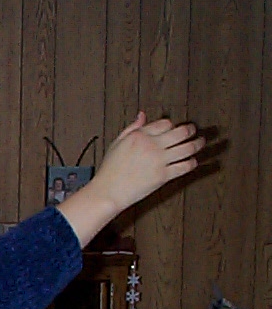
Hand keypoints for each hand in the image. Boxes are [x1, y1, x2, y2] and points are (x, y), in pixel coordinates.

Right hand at [87, 112, 204, 211]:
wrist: (108, 192)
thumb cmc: (109, 170)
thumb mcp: (117, 143)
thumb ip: (131, 128)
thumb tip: (142, 115)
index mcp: (139, 136)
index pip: (165, 123)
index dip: (171, 125)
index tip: (173, 128)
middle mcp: (151, 146)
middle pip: (181, 132)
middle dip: (191, 130)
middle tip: (193, 131)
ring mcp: (159, 161)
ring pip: (188, 147)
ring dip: (197, 144)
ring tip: (200, 143)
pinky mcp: (163, 176)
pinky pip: (185, 166)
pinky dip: (192, 163)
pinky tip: (192, 161)